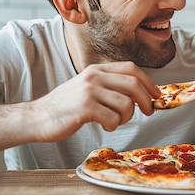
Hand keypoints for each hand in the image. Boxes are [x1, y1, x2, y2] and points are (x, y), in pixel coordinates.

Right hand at [31, 61, 159, 141]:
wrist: (38, 117)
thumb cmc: (65, 106)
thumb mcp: (87, 87)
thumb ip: (108, 86)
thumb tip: (139, 94)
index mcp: (96, 69)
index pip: (132, 69)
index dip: (148, 82)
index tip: (156, 95)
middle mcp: (94, 76)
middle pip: (133, 84)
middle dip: (146, 100)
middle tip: (148, 112)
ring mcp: (89, 91)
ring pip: (126, 104)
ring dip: (127, 117)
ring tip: (116, 121)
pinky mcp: (85, 108)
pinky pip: (113, 118)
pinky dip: (113, 125)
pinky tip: (104, 125)